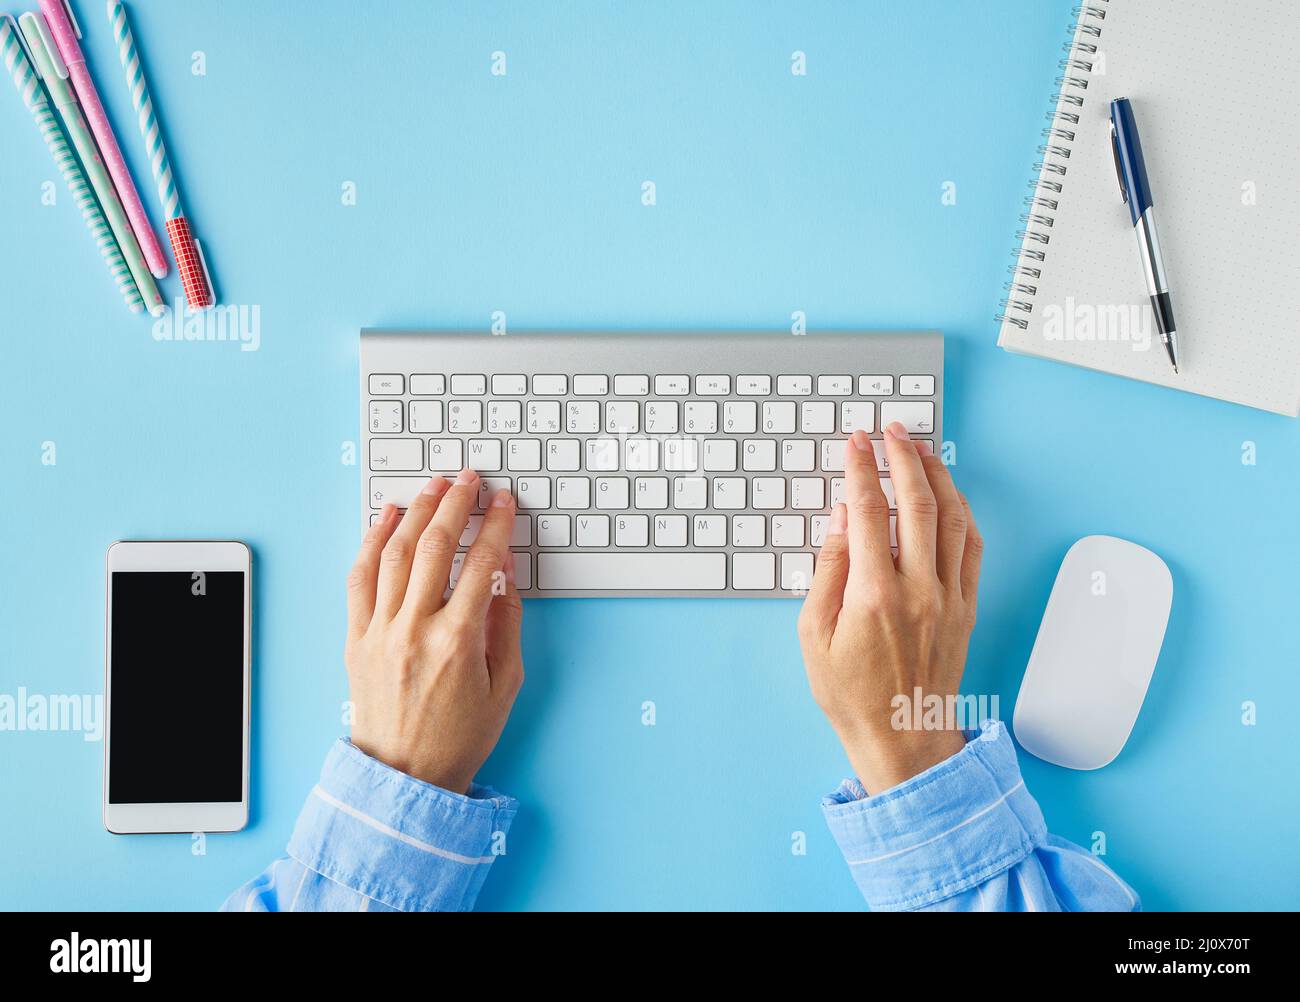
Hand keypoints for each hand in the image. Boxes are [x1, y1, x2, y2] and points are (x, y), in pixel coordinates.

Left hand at [345, 469, 523, 794]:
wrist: (405, 777)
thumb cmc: (459, 736)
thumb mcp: (505, 683)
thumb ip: (506, 622)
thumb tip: (502, 570)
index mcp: (458, 641)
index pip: (481, 563)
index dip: (495, 525)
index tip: (504, 502)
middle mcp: (415, 629)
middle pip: (435, 546)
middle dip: (455, 504)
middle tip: (469, 479)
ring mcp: (380, 632)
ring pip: (394, 553)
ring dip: (416, 512)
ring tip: (433, 487)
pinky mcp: (356, 638)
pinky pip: (359, 578)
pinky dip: (372, 542)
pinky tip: (386, 518)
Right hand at [797, 423, 982, 793]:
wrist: (902, 737)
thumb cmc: (850, 693)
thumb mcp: (813, 634)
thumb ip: (827, 571)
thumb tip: (840, 521)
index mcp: (873, 595)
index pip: (868, 512)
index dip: (860, 470)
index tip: (855, 444)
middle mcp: (917, 589)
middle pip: (916, 503)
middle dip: (903, 458)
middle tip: (892, 432)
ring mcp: (948, 598)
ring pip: (951, 518)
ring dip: (938, 477)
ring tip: (922, 450)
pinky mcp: (967, 608)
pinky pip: (971, 548)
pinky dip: (962, 514)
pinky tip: (950, 497)